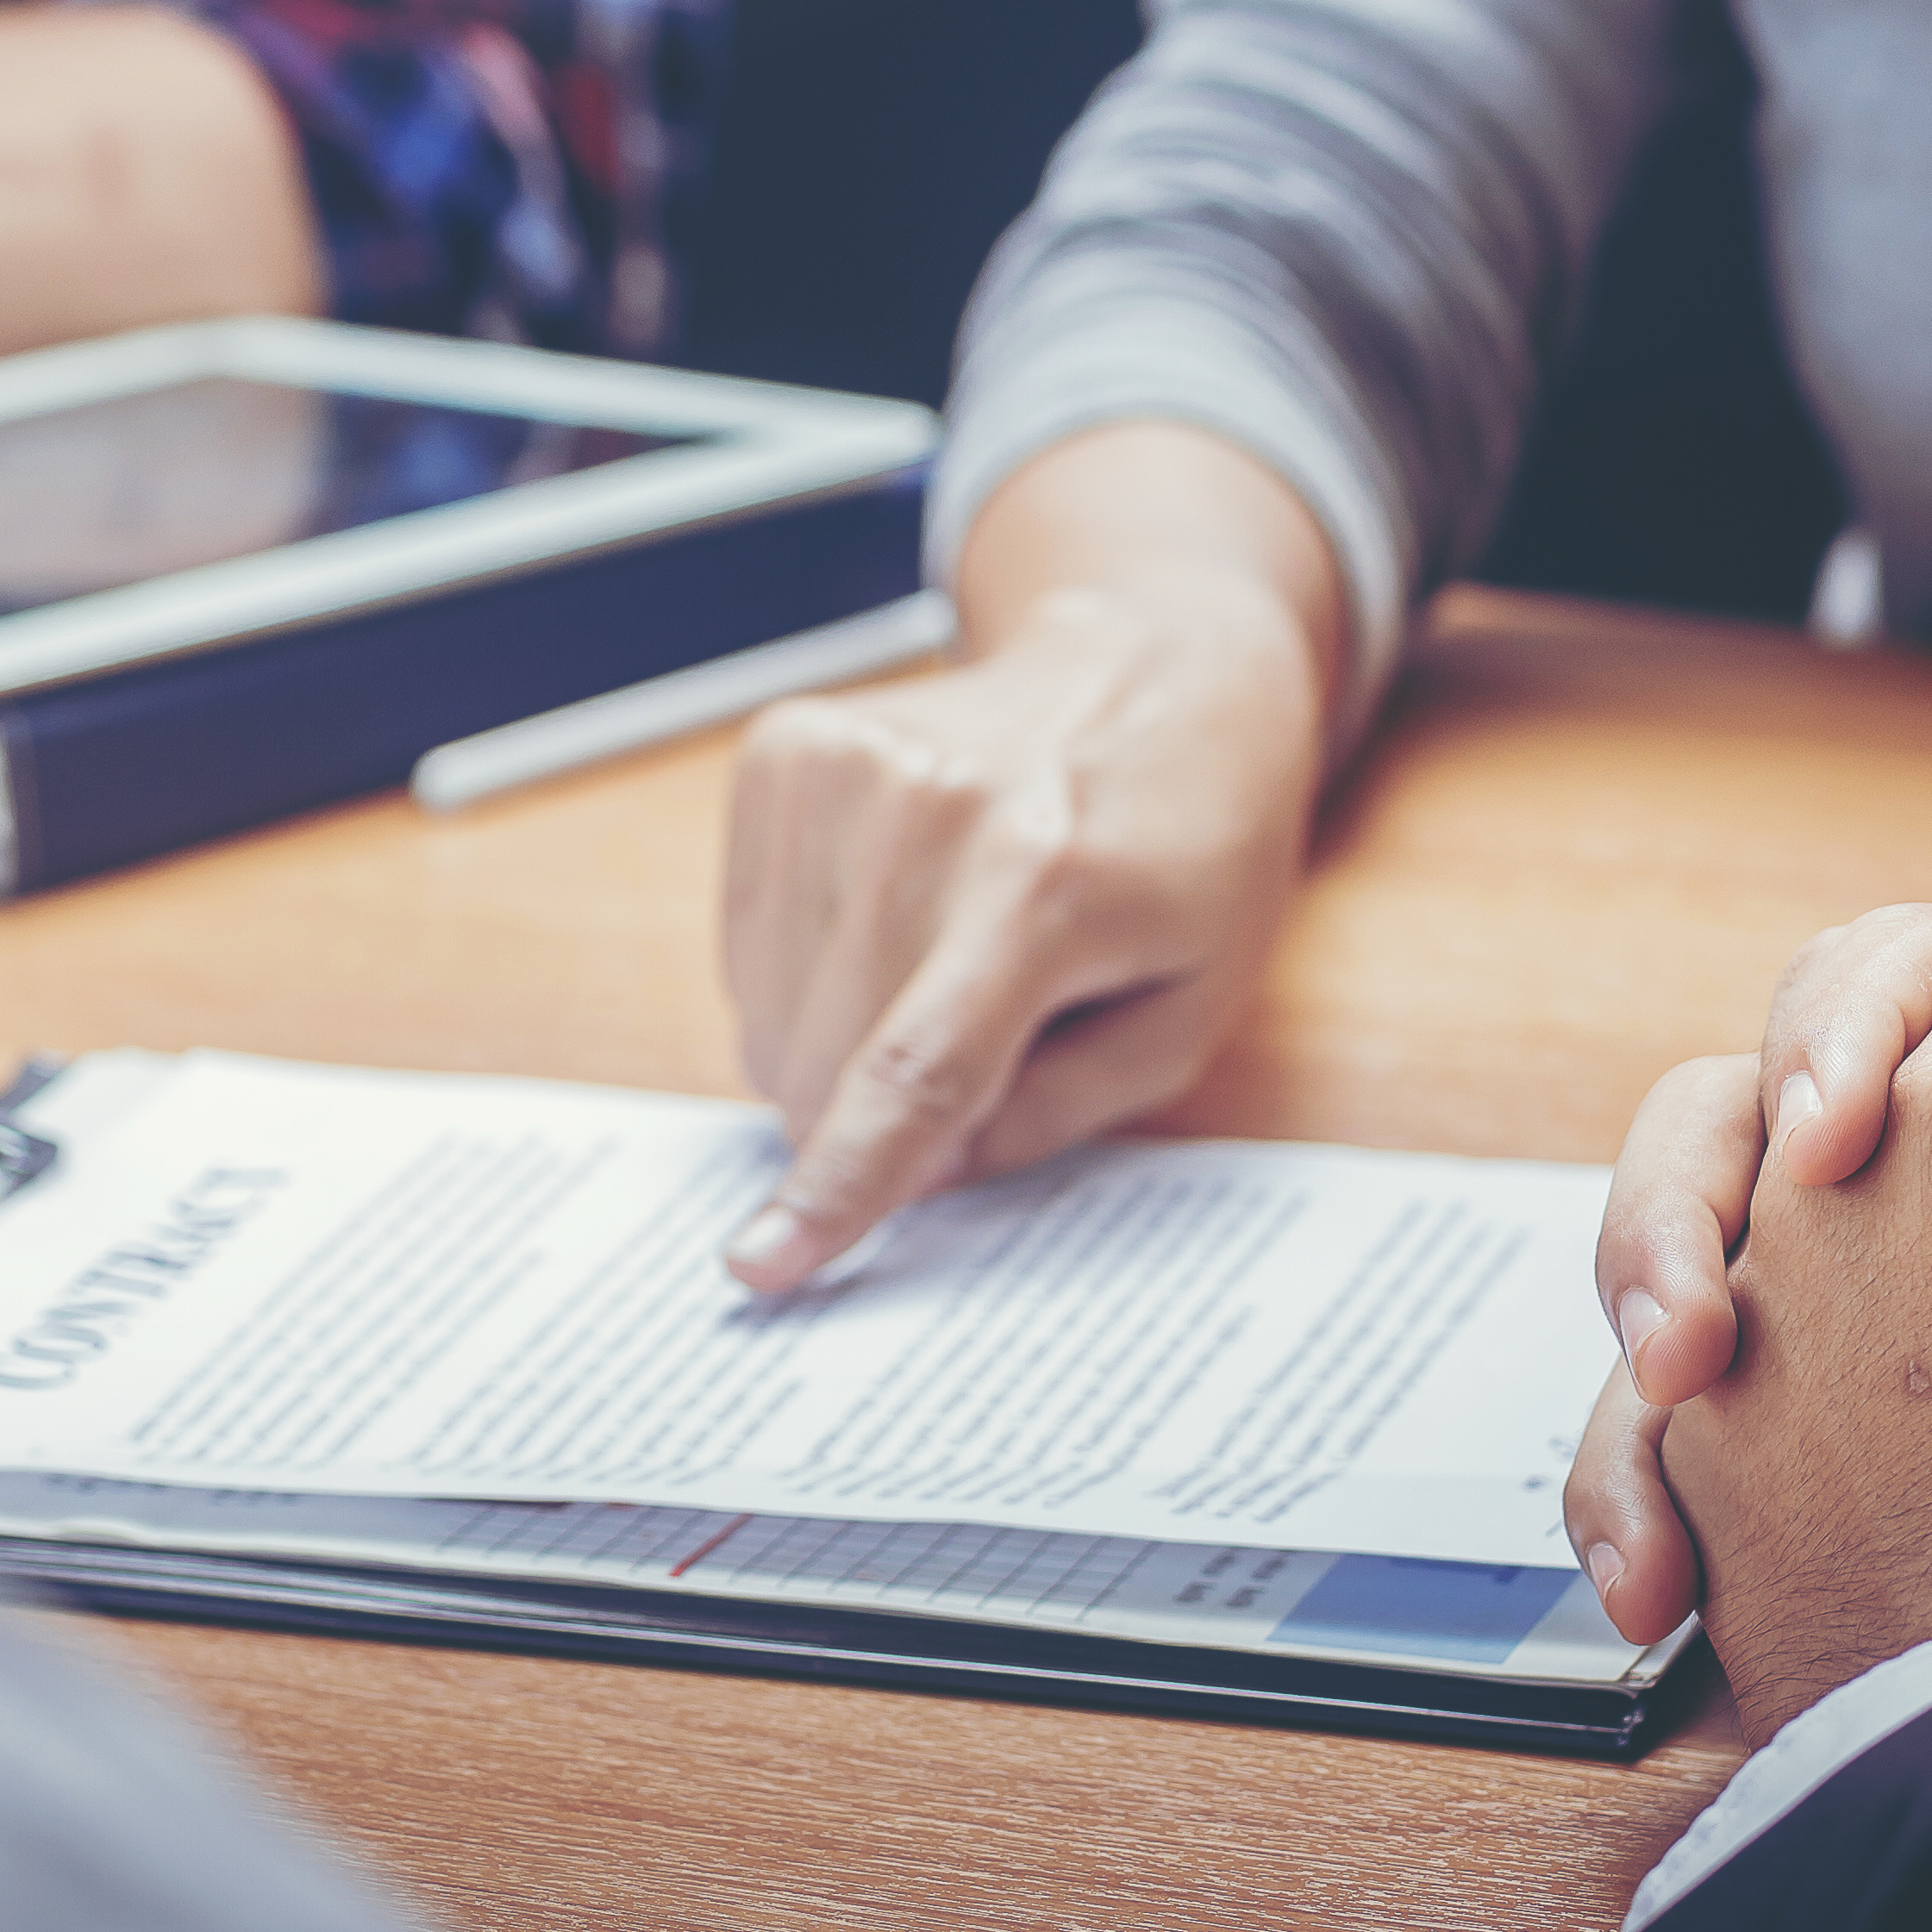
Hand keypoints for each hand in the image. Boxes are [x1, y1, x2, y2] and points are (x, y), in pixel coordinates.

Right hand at [711, 576, 1323, 1290]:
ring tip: (942, 969)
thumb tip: (910, 1175)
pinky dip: (804, 975)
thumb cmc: (1186, 851)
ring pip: (770, 1011)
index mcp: (1049, 882)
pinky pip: (745, 943)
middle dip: (868, 1120)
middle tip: (967, 1071)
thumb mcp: (1184, 1012)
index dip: (837, 1185)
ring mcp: (845, 765)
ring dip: (834, 1047)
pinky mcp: (787, 747)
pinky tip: (892, 920)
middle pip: (826, 1057)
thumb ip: (1048, 1112)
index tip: (762, 1265)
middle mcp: (932, 811)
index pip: (915, 1073)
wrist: (1155, 667)